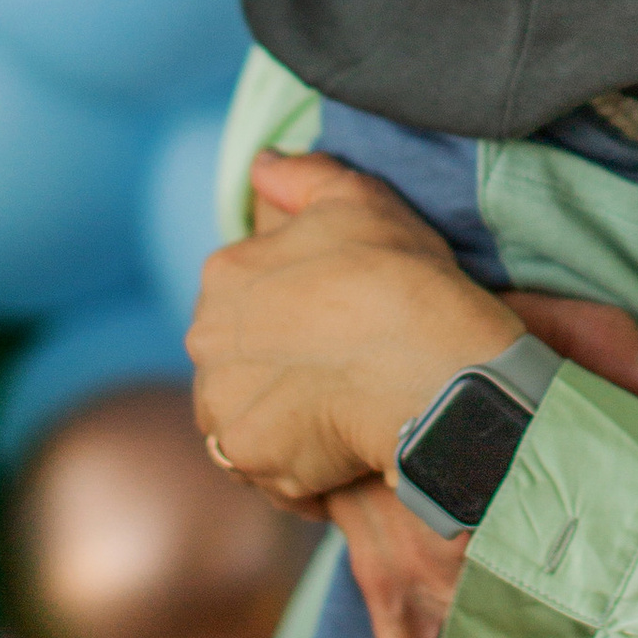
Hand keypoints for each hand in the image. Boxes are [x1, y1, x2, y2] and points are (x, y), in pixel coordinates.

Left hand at [189, 154, 520, 505]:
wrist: (432, 366)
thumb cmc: (401, 277)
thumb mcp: (357, 199)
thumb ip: (300, 175)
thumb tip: (260, 167)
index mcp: (224, 274)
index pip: (241, 297)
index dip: (292, 311)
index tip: (335, 324)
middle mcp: (205, 339)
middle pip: (233, 360)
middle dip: (275, 368)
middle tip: (339, 373)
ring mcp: (221, 403)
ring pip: (241, 416)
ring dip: (278, 419)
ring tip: (339, 416)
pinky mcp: (249, 458)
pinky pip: (266, 470)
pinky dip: (297, 469)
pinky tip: (341, 453)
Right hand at [316, 273, 637, 637]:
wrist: (312, 324)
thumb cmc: (423, 319)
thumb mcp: (506, 314)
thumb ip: (589, 339)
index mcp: (469, 471)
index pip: (539, 548)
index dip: (590, 595)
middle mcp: (429, 529)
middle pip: (496, 614)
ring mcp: (395, 553)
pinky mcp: (372, 561)